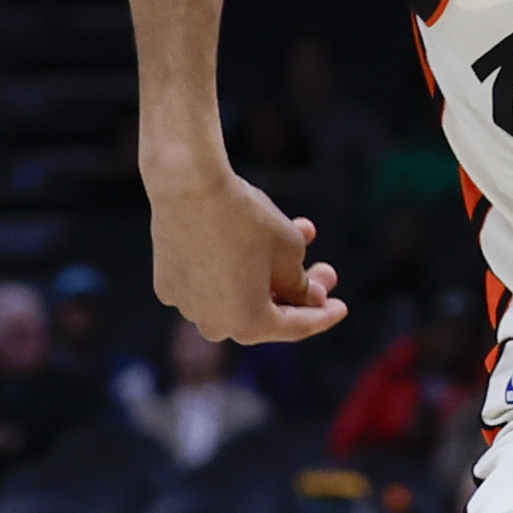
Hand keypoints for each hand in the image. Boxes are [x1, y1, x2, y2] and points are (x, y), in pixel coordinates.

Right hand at [148, 162, 344, 345]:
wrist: (188, 186)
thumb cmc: (245, 220)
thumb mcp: (289, 251)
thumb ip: (300, 284)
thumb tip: (303, 297)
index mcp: (247, 326)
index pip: (297, 326)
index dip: (324, 315)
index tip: (343, 307)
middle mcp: (214, 325)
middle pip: (266, 312)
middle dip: (299, 290)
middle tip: (326, 270)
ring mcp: (187, 306)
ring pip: (237, 295)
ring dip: (269, 272)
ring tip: (301, 235)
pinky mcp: (169, 283)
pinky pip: (209, 283)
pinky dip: (232, 267)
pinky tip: (250, 241)